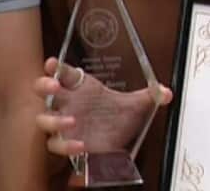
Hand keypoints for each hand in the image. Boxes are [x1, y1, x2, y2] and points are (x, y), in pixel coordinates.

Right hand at [33, 57, 171, 156]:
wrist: (114, 142)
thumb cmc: (115, 118)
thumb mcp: (134, 106)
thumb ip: (149, 96)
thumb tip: (166, 92)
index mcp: (79, 87)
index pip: (62, 71)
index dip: (55, 66)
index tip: (53, 63)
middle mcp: (67, 103)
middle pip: (43, 89)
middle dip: (44, 85)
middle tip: (54, 86)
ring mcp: (62, 123)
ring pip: (43, 119)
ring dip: (53, 120)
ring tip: (71, 122)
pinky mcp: (65, 143)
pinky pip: (56, 144)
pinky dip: (66, 145)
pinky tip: (80, 146)